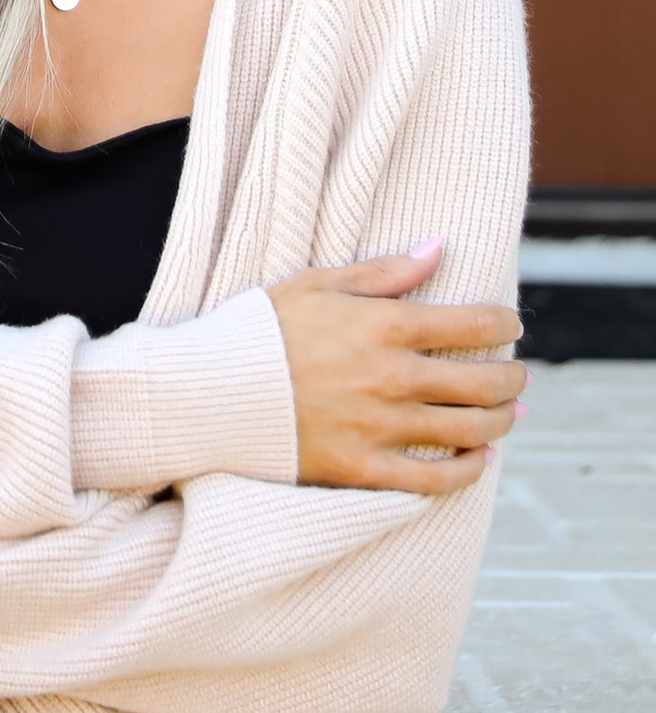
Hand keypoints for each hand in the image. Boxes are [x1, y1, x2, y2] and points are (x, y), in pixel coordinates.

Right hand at [268, 238, 526, 494]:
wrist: (211, 391)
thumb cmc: (262, 326)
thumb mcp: (319, 283)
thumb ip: (386, 271)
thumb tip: (440, 248)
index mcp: (383, 325)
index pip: (472, 324)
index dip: (504, 323)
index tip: (511, 324)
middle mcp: (392, 378)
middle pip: (482, 383)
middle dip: (512, 377)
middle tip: (518, 373)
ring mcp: (381, 429)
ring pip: (470, 432)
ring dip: (502, 422)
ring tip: (510, 414)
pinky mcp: (365, 470)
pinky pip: (436, 481)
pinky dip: (468, 472)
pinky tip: (479, 460)